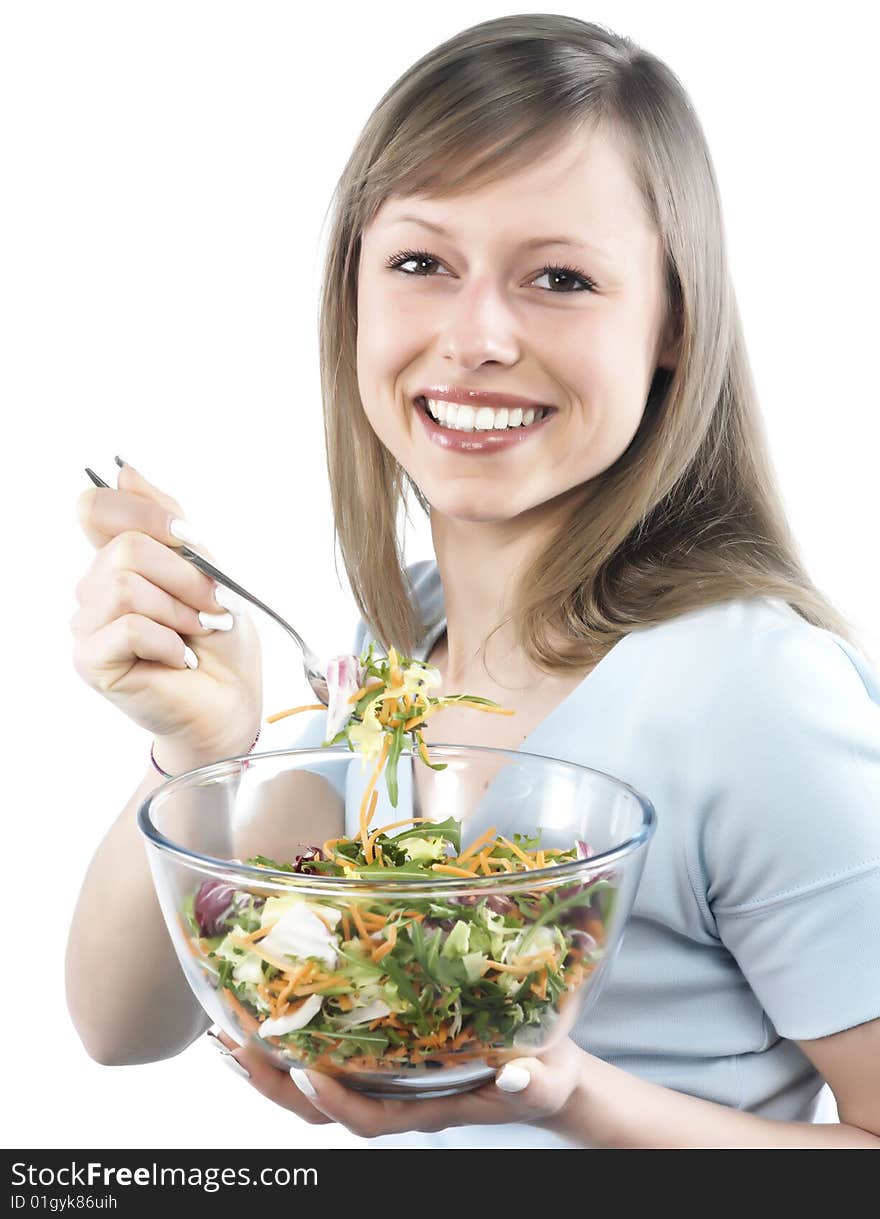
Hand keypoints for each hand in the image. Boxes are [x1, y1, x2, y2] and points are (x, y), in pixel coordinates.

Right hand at [72, 459, 262, 765]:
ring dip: (179, 610)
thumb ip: (167, 521)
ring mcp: (88, 625)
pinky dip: (169, 641)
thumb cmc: (221, 642)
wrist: (232, 701)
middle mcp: (95, 588)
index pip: (98, 508)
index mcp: (119, 560)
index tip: (188, 539)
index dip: (145, 514)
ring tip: (197, 634)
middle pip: (123, 548)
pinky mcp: (92, 660)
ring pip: (124, 585)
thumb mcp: (208, 569)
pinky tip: (182, 658)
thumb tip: (126, 471)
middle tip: (211, 607)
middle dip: (184, 576)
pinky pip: (127, 627)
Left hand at [208, 1027, 587, 1139]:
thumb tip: (519, 1077)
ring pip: (310, 1087)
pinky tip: (263, 1011)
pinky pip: (322, 1057)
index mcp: (428, 1106)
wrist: (542, 1072)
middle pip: (319, 1108)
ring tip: (224, 1031)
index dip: (337, 1102)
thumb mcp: (548, 1076)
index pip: (372, 1118)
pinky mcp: (379, 1054)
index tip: (309, 1071)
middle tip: (231, 1046)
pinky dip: (286, 1041)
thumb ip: (535, 1080)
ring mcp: (382, 1078)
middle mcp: (394, 1096)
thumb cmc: (545, 1073)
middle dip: (272, 1082)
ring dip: (265, 1064)